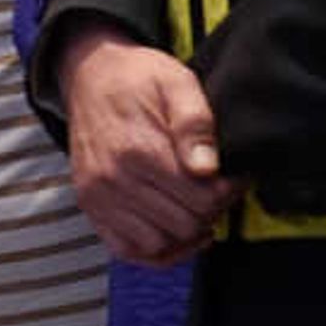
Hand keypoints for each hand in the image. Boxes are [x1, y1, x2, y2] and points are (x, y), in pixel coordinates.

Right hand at [54, 24, 237, 262]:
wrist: (91, 75)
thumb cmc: (138, 78)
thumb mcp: (177, 82)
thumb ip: (195, 123)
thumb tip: (207, 168)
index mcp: (138, 149)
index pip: (203, 199)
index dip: (230, 191)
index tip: (235, 177)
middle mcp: (113, 179)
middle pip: (185, 224)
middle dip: (212, 211)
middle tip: (219, 191)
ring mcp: (98, 197)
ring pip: (159, 244)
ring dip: (186, 233)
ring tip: (197, 208)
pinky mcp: (90, 206)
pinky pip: (127, 250)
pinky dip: (155, 251)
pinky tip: (175, 234)